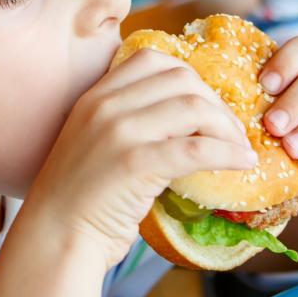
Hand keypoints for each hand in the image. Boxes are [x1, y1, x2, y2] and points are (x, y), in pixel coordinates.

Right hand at [28, 49, 257, 269]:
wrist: (55, 236)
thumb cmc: (80, 198)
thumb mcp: (95, 142)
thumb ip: (128, 121)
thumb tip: (186, 117)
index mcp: (95, 95)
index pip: (152, 60)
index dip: (189, 78)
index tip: (205, 107)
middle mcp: (106, 105)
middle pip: (182, 78)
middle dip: (216, 102)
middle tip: (230, 132)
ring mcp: (119, 132)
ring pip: (194, 107)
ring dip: (227, 128)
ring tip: (239, 149)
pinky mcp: (136, 164)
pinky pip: (197, 148)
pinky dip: (228, 154)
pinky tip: (242, 164)